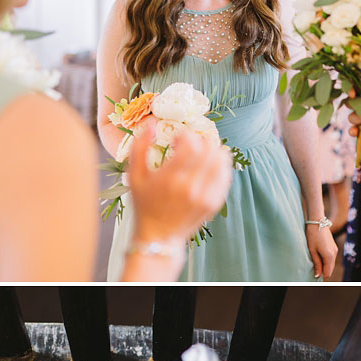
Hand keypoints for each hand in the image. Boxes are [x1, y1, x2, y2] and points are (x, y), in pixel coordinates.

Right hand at [128, 122, 229, 246]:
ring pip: (221, 161)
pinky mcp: (215, 203)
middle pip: (209, 150)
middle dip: (200, 140)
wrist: (159, 236)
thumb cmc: (144, 204)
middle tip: (191, 144)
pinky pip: (225, 176)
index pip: (191, 144)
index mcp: (171, 178)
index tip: (177, 141)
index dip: (186, 136)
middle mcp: (191, 187)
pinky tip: (210, 165)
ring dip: (213, 150)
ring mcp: (206, 196)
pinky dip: (220, 165)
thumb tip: (152, 125)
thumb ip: (139, 147)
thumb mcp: (134, 175)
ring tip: (201, 153)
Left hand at [305, 222, 337, 279]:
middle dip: (323, 272)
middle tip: (314, 272)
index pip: (328, 272)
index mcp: (329, 256)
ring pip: (331, 263)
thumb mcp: (312, 251)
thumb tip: (318, 275)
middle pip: (330, 269)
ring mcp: (335, 250)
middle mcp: (334, 254)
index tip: (314, 277)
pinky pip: (331, 258)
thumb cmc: (313, 236)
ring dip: (325, 266)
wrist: (318, 222)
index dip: (321, 276)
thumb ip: (316, 264)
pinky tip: (319, 257)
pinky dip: (326, 261)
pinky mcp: (334, 247)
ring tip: (315, 264)